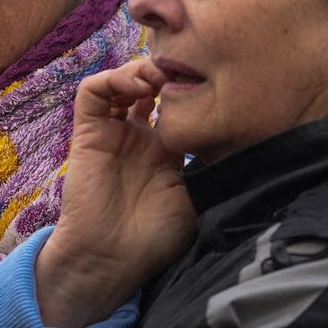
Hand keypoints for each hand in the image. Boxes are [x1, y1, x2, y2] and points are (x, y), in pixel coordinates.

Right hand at [33, 60, 196, 327]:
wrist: (114, 257)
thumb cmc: (156, 237)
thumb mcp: (197, 196)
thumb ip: (209, 166)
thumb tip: (239, 141)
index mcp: (164, 151)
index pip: (174, 104)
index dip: (189, 88)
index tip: (212, 83)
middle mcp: (136, 136)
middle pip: (146, 85)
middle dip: (165, 71)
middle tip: (186, 70)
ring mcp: (111, 133)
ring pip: (119, 81)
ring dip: (139, 70)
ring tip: (161, 76)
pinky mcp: (87, 132)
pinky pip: (91, 92)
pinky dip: (111, 79)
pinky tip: (138, 86)